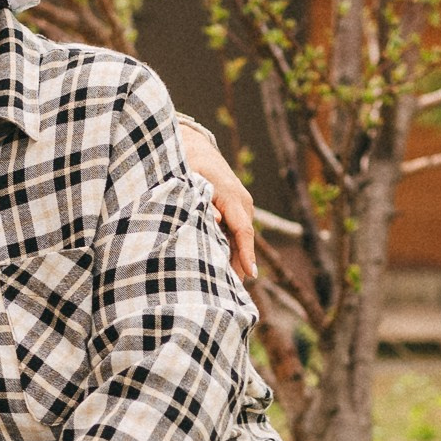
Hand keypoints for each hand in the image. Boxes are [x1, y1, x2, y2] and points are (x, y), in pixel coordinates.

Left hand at [179, 121, 256, 281]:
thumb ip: (201, 199)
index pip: (244, 230)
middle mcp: (243, 203)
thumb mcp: (191, 178)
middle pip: (244, 240)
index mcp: (232, 196)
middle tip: (231, 293)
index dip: (246, 254)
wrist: (196, 147)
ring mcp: (242, 206)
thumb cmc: (189, 163)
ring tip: (225, 287)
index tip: (250, 275)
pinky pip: (237, 233)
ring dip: (235, 259)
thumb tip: (216, 221)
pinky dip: (232, 249)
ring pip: (241, 238)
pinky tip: (223, 268)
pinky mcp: (237, 210)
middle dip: (240, 265)